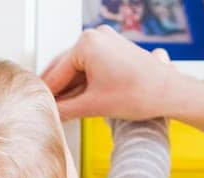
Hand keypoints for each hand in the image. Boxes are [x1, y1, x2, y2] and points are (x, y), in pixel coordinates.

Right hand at [41, 26, 183, 121]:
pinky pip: (88, 65)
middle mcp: (94, 36)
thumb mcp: (93, 105)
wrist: (168, 92)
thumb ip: (65, 110)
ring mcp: (104, 40)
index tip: (34, 111)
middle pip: (63, 68)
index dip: (45, 97)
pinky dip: (81, 82)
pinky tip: (75, 99)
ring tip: (59, 109)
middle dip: (56, 91)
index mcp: (86, 43)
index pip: (56, 74)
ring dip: (67, 88)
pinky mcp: (112, 48)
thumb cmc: (139, 94)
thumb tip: (49, 115)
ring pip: (75, 68)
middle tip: (42, 112)